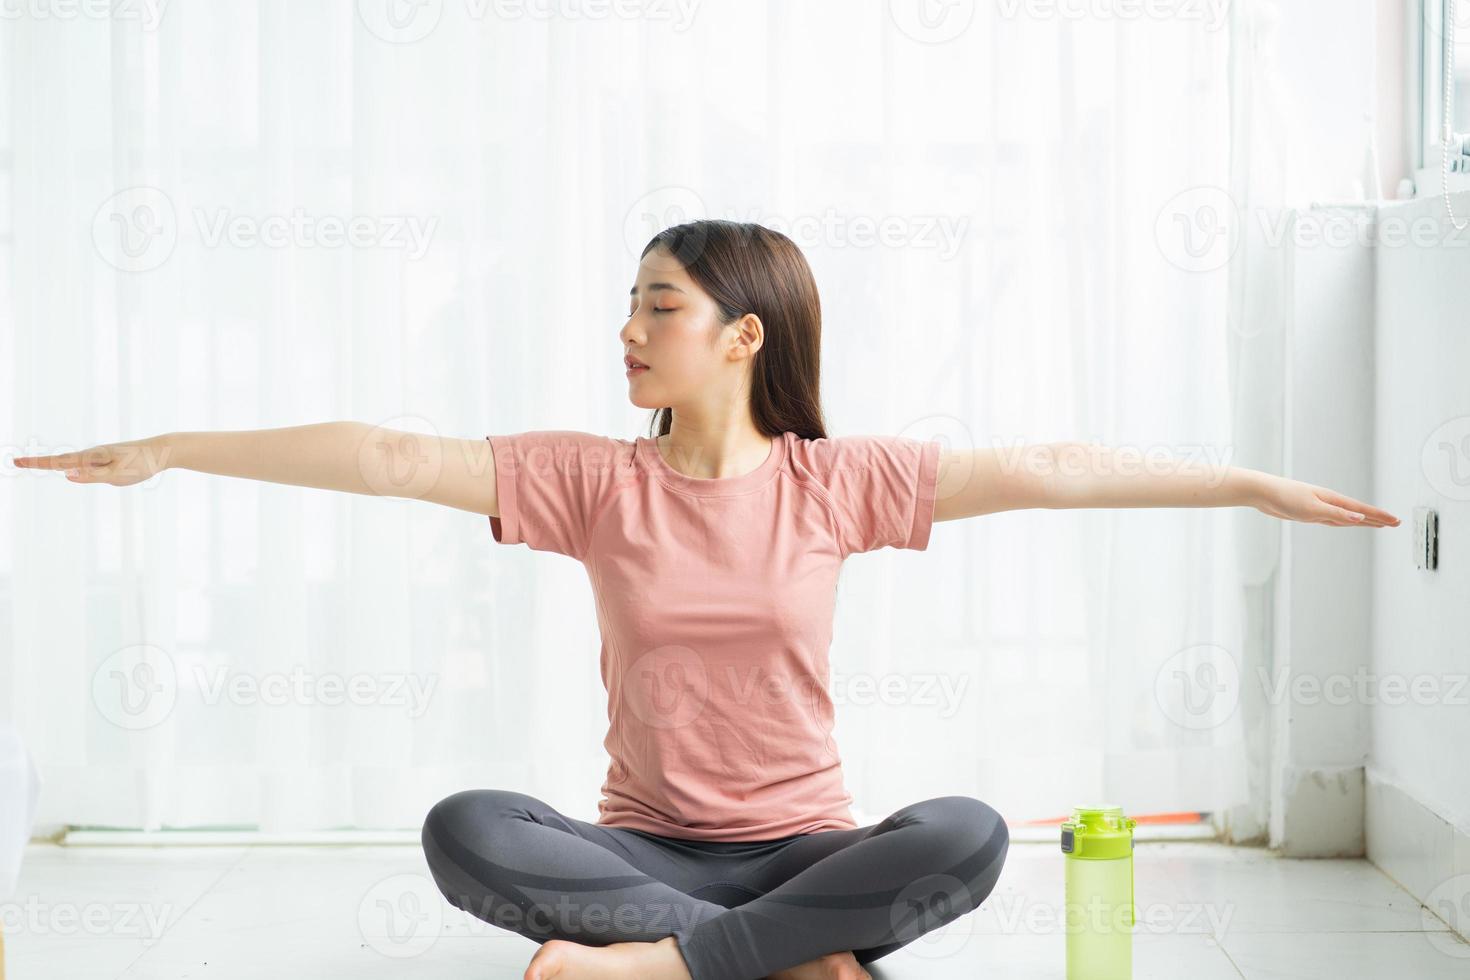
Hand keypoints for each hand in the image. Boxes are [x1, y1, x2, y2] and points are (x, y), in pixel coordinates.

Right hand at [12, 437, 171, 486]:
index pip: (58, 462)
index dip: (37, 463)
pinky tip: (71, 469)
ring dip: (53, 462)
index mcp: (92, 458)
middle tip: (18, 462)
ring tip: (36, 463)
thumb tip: (66, 474)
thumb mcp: (117, 474)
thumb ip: (92, 476)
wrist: (163, 450)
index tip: (17, 461)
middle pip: (61, 460)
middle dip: (40, 463)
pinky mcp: (109, 460)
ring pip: (73, 462)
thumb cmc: (142, 464)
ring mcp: (101, 457)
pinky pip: (85, 464)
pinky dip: (70, 465)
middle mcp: (93, 455)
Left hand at [1253, 474, 1398, 526]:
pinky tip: (1347, 523)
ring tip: (1377, 523)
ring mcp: (1319, 507)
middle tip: (1395, 523)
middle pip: (1358, 512)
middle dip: (1376, 518)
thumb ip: (1336, 514)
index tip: (1396, 521)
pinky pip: (1332, 519)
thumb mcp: (1312, 509)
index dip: (1379, 516)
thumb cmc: (1285, 497)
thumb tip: (1359, 516)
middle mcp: (1328, 502)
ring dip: (1362, 520)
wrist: (1262, 492)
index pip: (1362, 510)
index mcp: (1332, 500)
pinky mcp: (1308, 513)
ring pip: (1346, 517)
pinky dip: (1344, 522)